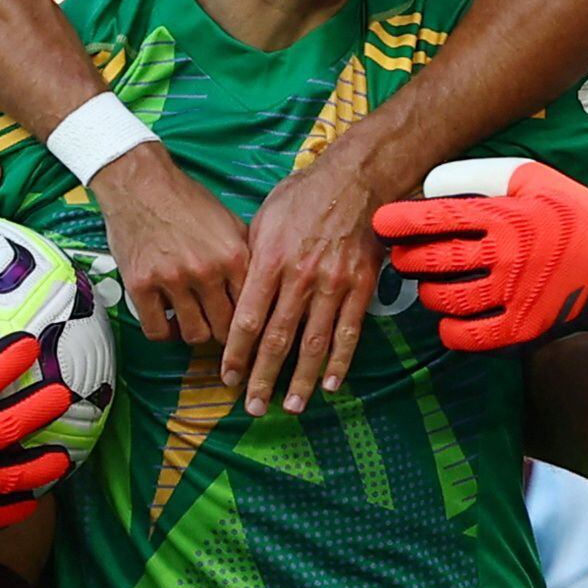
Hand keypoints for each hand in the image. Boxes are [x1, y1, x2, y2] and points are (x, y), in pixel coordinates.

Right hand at [95, 144, 244, 349]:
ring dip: (194, 332)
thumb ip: (246, 257)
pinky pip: (156, 330)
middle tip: (217, 326)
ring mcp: (172, 279)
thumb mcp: (230, 223)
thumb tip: (263, 290)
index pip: (252, 310)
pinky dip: (164, 331)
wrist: (141, 183)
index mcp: (234, 256)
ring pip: (193, 334)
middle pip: (225, 329)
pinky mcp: (141, 285)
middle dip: (223, 332)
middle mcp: (206, 271)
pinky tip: (167, 320)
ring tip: (192, 320)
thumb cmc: (185, 200)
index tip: (246, 332)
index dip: (250, 325)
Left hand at [227, 148, 388, 410]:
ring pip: (314, 343)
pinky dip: (340, 361)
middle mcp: (300, 279)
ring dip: (301, 380)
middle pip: (278, 339)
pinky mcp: (361, 288)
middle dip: (263, 377)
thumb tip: (237, 297)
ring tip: (291, 407)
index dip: (236, 353)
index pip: (248, 320)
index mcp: (271, 262)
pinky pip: (348, 332)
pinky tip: (330, 384)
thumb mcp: (263, 220)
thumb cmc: (303, 196)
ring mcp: (333, 286)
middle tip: (251, 407)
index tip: (226, 377)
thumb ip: (251, 261)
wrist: (356, 179)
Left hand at [375, 157, 587, 355]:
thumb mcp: (530, 177)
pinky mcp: (527, 326)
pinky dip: (451, 331)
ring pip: (446, 299)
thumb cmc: (573, 208)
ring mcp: (516, 294)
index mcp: (505, 215)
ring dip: (427, 293)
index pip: (437, 218)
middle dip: (407, 259)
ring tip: (427, 286)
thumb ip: (479, 176)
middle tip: (402, 257)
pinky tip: (449, 321)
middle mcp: (507, 254)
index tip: (378, 222)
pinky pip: (472, 337)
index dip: (400, 221)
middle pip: (433, 261)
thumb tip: (432, 185)